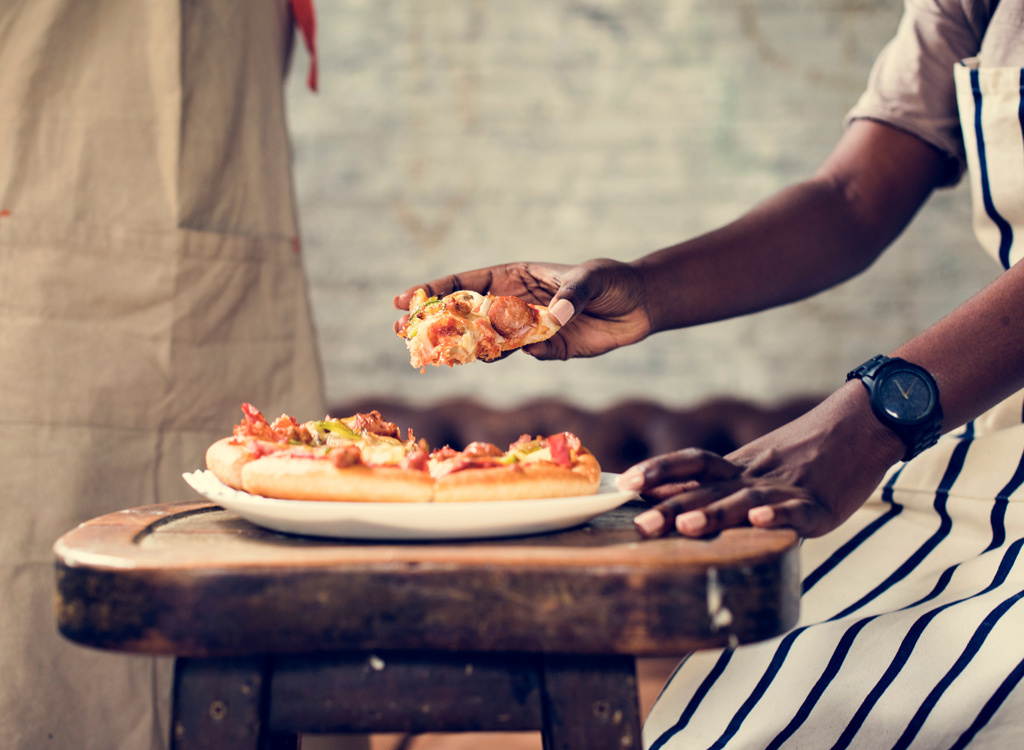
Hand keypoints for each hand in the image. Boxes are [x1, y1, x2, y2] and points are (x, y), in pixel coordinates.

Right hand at [393, 258, 652, 358]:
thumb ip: (572, 295)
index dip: (434, 290)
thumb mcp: (592, 279)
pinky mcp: (544, 349)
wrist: (639, 306)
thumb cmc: (611, 281)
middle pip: (465, 314)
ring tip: (440, 351)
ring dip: (461, 346)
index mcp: (514, 276)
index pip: (466, 283)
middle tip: (401, 331)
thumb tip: (555, 316)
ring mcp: (526, 328)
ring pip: (484, 340)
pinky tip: (508, 351)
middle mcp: (514, 302)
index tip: (406, 298)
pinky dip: (507, 356)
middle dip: (433, 322)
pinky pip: (517, 355)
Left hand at [621, 383, 904, 538]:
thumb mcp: (754, 464)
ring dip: (714, 513)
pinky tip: (760, 520)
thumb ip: (712, 483)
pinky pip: (797, 510)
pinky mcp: (821, 505)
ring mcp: (787, 488)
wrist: (862, 427)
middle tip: (639, 524)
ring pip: (744, 500)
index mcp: (738, 466)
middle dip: (671, 507)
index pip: (691, 463)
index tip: (625, 484)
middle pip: (707, 488)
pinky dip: (779, 515)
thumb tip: (658, 496)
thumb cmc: (803, 453)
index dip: (659, 472)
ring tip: (686, 525)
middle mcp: (755, 475)